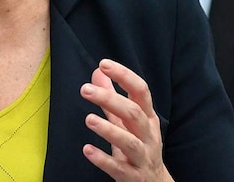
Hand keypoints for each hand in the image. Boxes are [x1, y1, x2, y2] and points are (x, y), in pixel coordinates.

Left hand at [80, 59, 172, 181]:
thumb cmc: (138, 146)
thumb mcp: (127, 121)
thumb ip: (112, 98)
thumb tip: (97, 72)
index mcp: (148, 117)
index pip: (141, 91)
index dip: (124, 76)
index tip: (103, 64)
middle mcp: (149, 135)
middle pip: (134, 114)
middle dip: (110, 99)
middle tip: (85, 90)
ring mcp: (143, 157)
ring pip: (130, 142)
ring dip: (109, 130)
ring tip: (88, 119)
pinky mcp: (134, 177)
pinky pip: (119, 168)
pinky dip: (103, 160)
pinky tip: (87, 150)